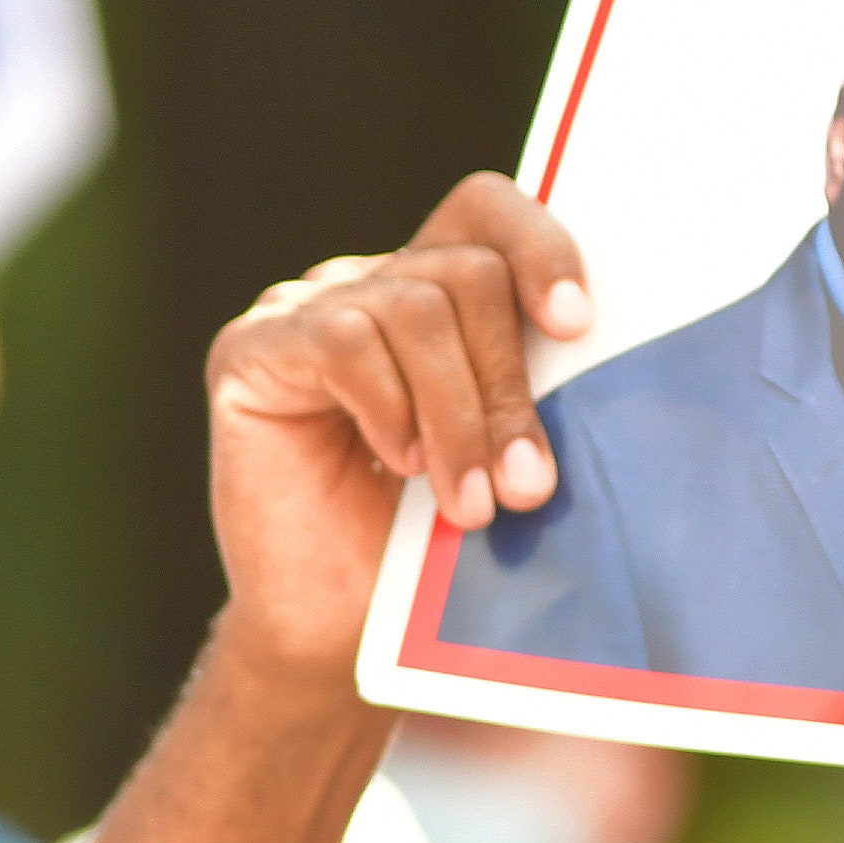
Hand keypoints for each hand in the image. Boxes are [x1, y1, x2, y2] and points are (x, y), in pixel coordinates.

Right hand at [201, 175, 591, 677]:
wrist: (327, 630)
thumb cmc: (422, 550)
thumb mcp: (496, 458)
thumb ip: (527, 397)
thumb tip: (593, 364)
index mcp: (435, 295)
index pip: (485, 212)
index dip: (539, 246)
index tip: (578, 325)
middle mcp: (369, 287)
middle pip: (466, 271)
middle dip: (509, 382)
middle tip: (527, 484)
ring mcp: (304, 311)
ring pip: (413, 309)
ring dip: (458, 415)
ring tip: (470, 504)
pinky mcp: (250, 350)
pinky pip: (340, 340)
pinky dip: (388, 405)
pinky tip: (400, 463)